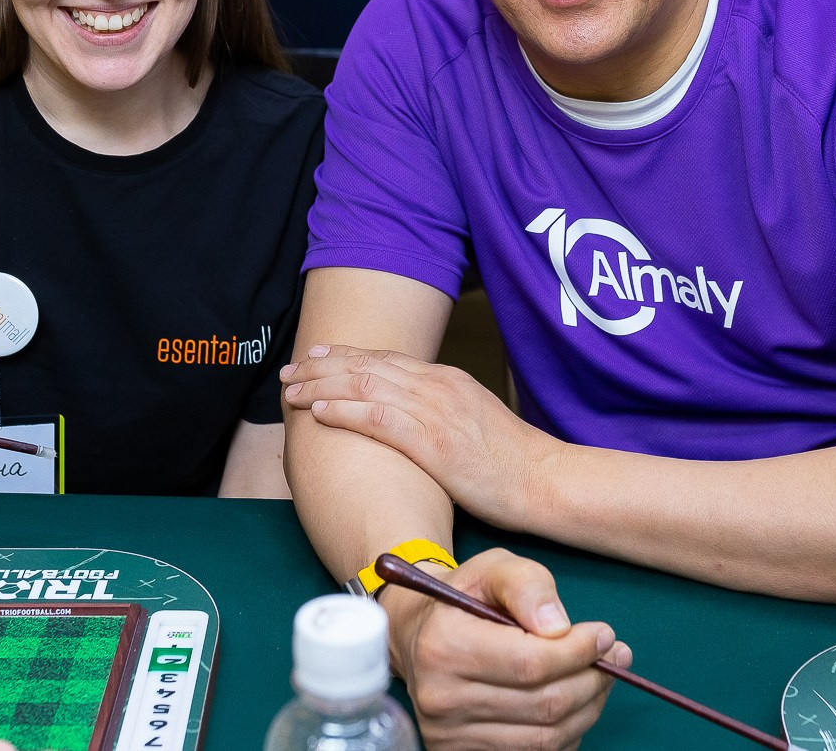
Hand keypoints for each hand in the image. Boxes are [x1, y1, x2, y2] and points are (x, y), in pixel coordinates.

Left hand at [280, 345, 558, 528]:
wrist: (545, 479)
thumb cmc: (511, 462)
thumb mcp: (473, 422)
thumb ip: (441, 412)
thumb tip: (410, 418)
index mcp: (447, 380)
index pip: (386, 360)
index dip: (346, 357)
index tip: (317, 357)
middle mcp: (437, 386)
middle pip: (368, 366)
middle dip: (323, 366)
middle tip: (290, 370)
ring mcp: (435, 411)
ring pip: (366, 385)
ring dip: (323, 385)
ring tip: (293, 390)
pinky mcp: (433, 442)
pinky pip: (378, 418)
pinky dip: (344, 410)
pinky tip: (320, 411)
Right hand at [386, 548, 627, 749]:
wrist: (418, 636)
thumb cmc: (464, 598)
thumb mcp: (492, 569)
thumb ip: (527, 585)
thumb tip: (559, 626)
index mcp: (444, 645)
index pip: (531, 663)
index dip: (579, 651)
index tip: (605, 635)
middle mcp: (441, 697)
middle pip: (544, 704)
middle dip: (592, 680)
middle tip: (616, 656)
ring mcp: (449, 734)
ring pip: (545, 736)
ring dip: (587, 708)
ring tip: (600, 677)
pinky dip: (566, 732)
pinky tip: (573, 703)